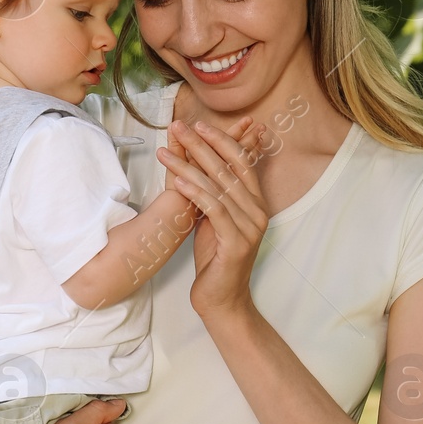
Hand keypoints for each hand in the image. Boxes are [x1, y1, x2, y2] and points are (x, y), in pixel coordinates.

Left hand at [156, 117, 268, 316]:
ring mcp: (250, 227)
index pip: (241, 161)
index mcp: (256, 202)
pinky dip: (195, 193)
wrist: (221, 299)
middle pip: (228, 168)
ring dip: (188, 166)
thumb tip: (199, 165)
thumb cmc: (215, 258)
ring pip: (217, 187)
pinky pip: (214, 210)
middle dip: (200, 144)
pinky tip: (178, 181)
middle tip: (178, 127)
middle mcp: (258, 211)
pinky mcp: (237, 242)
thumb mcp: (214, 219)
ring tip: (164, 152)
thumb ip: (214, 194)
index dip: (220, 140)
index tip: (197, 124)